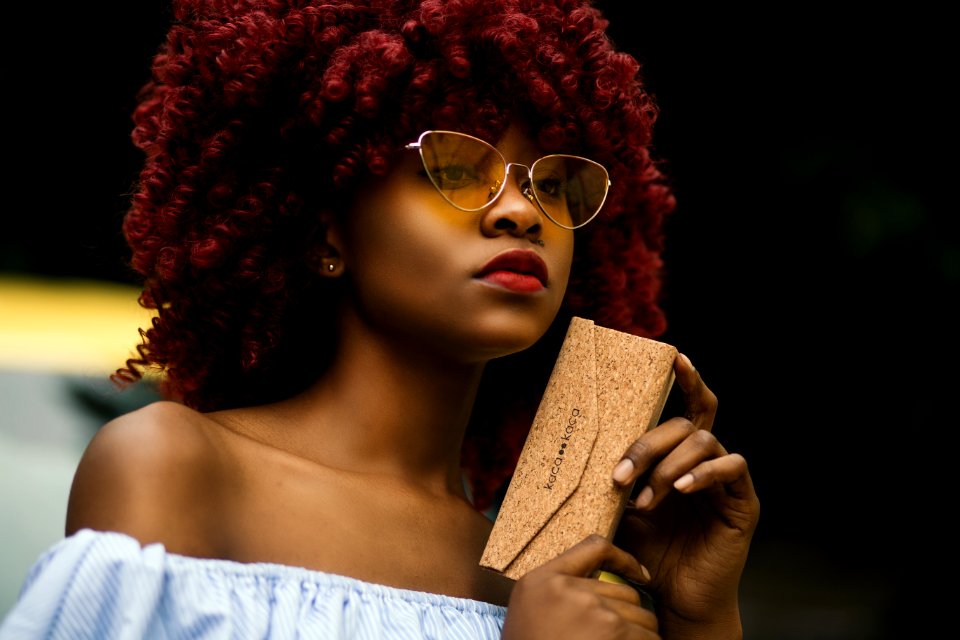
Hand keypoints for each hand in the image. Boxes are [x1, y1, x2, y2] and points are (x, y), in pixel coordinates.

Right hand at [501, 534, 660, 639]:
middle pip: (626, 591)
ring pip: (643, 616)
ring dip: (640, 634)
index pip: (595, 547)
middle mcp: (569, 589)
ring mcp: (593, 610)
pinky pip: (649, 636)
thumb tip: (602, 585)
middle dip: (630, 615)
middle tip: (616, 636)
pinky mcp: (614, 632)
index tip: (641, 575)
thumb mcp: (530, 607)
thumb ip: (558, 587)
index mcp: (545, 579)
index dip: (625, 559)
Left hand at [610, 353, 759, 638]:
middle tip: (621, 474)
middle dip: (648, 444)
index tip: (673, 356)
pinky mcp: (744, 501)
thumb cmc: (649, 552)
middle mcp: (705, 461)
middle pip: (685, 424)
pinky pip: (732, 467)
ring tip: (647, 499)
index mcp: (680, 457)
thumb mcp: (622, 509)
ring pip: (704, 442)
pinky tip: (682, 489)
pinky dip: (703, 473)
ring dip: (668, 466)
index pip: (687, 409)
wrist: (675, 597)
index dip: (686, 380)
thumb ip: (616, 478)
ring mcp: (726, 480)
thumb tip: (578, 453)